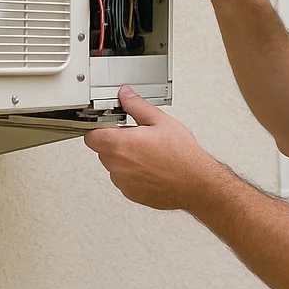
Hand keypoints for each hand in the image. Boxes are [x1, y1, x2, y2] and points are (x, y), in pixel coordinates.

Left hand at [84, 86, 229, 210]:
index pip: (91, 135)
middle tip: (137, 136)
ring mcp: (123, 182)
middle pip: (103, 149)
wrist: (197, 184)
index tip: (109, 124)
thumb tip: (125, 95)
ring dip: (124, 158)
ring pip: (114, 165)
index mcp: (120, 145)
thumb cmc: (183, 156)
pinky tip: (151, 166)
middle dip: (115, 141)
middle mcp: (117, 166)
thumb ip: (137, 106)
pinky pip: (124, 179)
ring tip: (148, 153)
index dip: (99, 128)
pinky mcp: (131, 194)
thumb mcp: (161, 121)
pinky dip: (132, 173)